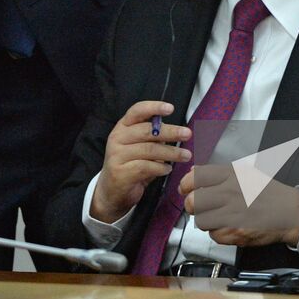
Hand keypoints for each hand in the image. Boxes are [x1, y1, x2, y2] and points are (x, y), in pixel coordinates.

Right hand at [90, 100, 190, 223]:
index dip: (154, 107)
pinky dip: (161, 167)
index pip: (137, 111)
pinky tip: (168, 169)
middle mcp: (117, 138)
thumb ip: (152, 137)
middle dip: (170, 132)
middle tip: (187, 134)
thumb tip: (176, 130)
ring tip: (185, 155)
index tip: (170, 108)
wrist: (111, 191)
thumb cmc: (129, 165)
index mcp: (123, 127)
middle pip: (147, 131)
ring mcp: (117, 155)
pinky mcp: (121, 172)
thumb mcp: (139, 146)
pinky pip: (146, 167)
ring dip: (171, 153)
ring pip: (150, 150)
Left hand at [182, 165, 298, 248]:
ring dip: (206, 221)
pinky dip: (218, 233)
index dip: (185, 185)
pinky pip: (214, 236)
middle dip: (192, 206)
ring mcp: (232, 213)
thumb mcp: (244, 173)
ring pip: (200, 221)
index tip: (186, 190)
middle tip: (200, 207)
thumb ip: (217, 173)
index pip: (195, 177)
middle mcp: (229, 192)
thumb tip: (192, 172)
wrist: (290, 212)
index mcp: (230, 175)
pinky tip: (229, 226)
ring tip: (218, 217)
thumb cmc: (267, 192)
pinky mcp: (236, 233)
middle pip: (192, 202)